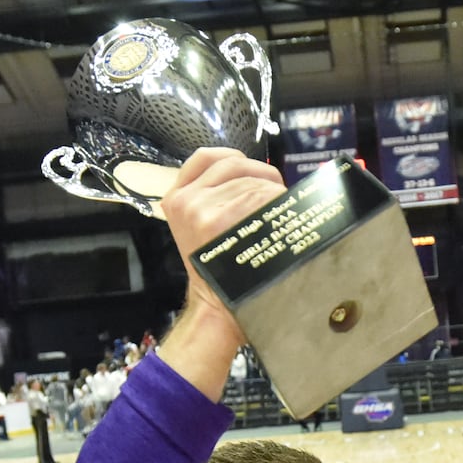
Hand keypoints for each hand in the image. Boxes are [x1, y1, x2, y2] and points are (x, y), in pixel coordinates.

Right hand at [161, 148, 286, 339]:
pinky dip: (280, 203)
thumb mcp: (199, 230)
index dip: (234, 156)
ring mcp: (203, 209)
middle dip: (264, 175)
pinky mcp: (220, 221)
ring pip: (253, 182)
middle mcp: (186, 200)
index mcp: (176, 198)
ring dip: (276, 193)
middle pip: (236, 166)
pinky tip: (285, 218)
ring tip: (284, 212)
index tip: (252, 167)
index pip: (204, 157)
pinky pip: (261, 196)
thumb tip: (256, 177)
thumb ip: (214, 200)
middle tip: (279, 193)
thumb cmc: (218, 270)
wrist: (215, 306)